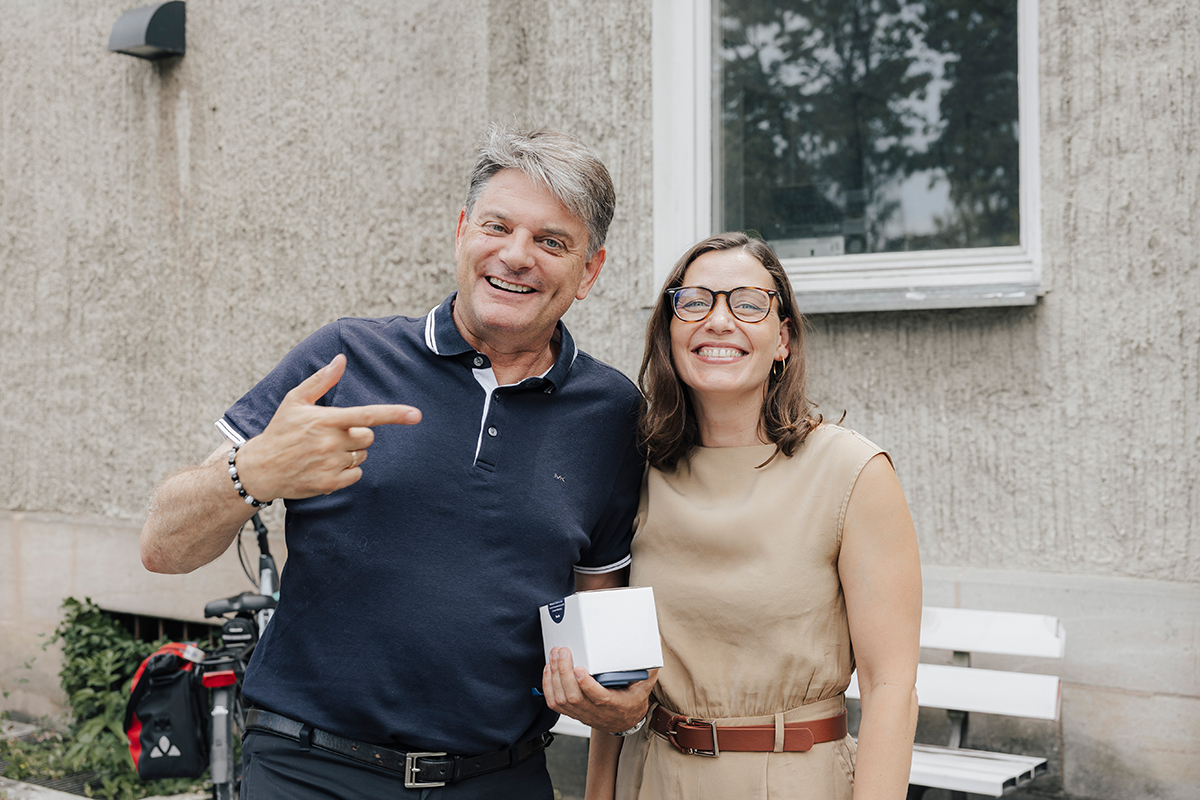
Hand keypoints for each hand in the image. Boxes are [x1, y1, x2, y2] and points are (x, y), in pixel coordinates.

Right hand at [234, 354, 421, 501]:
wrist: (260, 469)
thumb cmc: (281, 430)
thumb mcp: (295, 400)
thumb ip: (321, 380)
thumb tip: (341, 359)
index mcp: (325, 420)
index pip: (366, 415)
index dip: (394, 414)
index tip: (416, 415)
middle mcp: (330, 442)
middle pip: (368, 437)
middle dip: (357, 435)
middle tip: (333, 435)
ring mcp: (330, 464)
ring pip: (362, 456)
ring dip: (351, 453)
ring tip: (325, 451)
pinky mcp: (330, 484)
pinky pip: (356, 474)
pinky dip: (347, 471)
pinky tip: (326, 466)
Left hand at [542, 647, 657, 733]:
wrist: (623, 721)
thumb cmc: (632, 701)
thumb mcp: (645, 685)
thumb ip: (648, 665)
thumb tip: (654, 640)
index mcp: (616, 705)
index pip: (599, 698)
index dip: (587, 686)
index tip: (579, 670)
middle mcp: (596, 712)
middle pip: (574, 697)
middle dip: (564, 673)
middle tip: (563, 652)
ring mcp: (582, 713)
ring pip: (562, 700)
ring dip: (555, 677)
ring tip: (555, 655)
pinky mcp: (572, 712)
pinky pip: (555, 703)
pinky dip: (548, 685)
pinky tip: (549, 669)